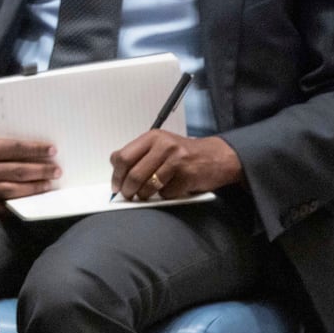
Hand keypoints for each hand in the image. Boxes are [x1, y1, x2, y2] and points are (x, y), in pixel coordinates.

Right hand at [0, 123, 59, 215]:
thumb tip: (4, 132)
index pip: (15, 149)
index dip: (35, 150)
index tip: (51, 150)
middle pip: (18, 171)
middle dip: (41, 170)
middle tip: (57, 170)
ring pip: (12, 191)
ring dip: (34, 188)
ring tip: (49, 185)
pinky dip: (13, 207)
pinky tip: (26, 205)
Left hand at [110, 131, 242, 200]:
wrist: (217, 156)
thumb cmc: (184, 153)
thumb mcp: (160, 145)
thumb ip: (139, 154)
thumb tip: (116, 170)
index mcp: (152, 137)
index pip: (123, 157)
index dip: (116, 175)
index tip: (116, 186)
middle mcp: (164, 146)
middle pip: (134, 173)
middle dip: (127, 189)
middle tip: (127, 196)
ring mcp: (177, 160)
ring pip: (149, 186)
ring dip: (144, 195)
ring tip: (146, 195)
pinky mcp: (188, 175)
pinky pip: (167, 193)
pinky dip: (165, 196)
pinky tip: (171, 189)